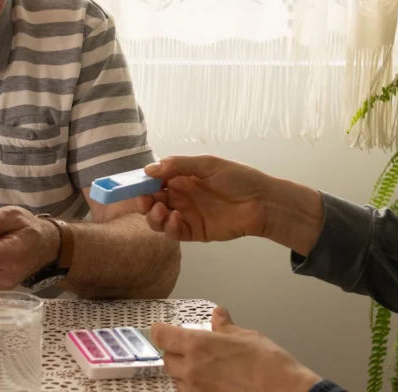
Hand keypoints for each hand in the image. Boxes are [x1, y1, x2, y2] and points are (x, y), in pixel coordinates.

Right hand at [137, 155, 272, 241]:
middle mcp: (180, 196)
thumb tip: (149, 169)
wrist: (262, 202)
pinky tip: (174, 219)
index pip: (153, 181)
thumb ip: (178, 166)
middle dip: (143, 202)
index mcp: (181, 178)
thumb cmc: (238, 178)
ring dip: (153, 216)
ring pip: (158, 219)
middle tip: (146, 201)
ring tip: (161, 210)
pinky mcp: (194, 232)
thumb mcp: (207, 165)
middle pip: (151, 201)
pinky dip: (168, 227)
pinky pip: (174, 232)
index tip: (135, 185)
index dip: (142, 184)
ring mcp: (186, 215)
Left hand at [151, 307, 321, 391]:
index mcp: (198, 345)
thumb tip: (219, 315)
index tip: (163, 329)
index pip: (161, 336)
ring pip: (177, 378)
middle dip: (174, 352)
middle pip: (167, 359)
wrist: (282, 391)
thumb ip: (225, 327)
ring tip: (203, 366)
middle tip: (189, 348)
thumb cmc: (267, 364)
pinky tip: (210, 382)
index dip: (161, 331)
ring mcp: (196, 389)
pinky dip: (194, 386)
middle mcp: (191, 368)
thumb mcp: (246, 335)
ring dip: (183, 371)